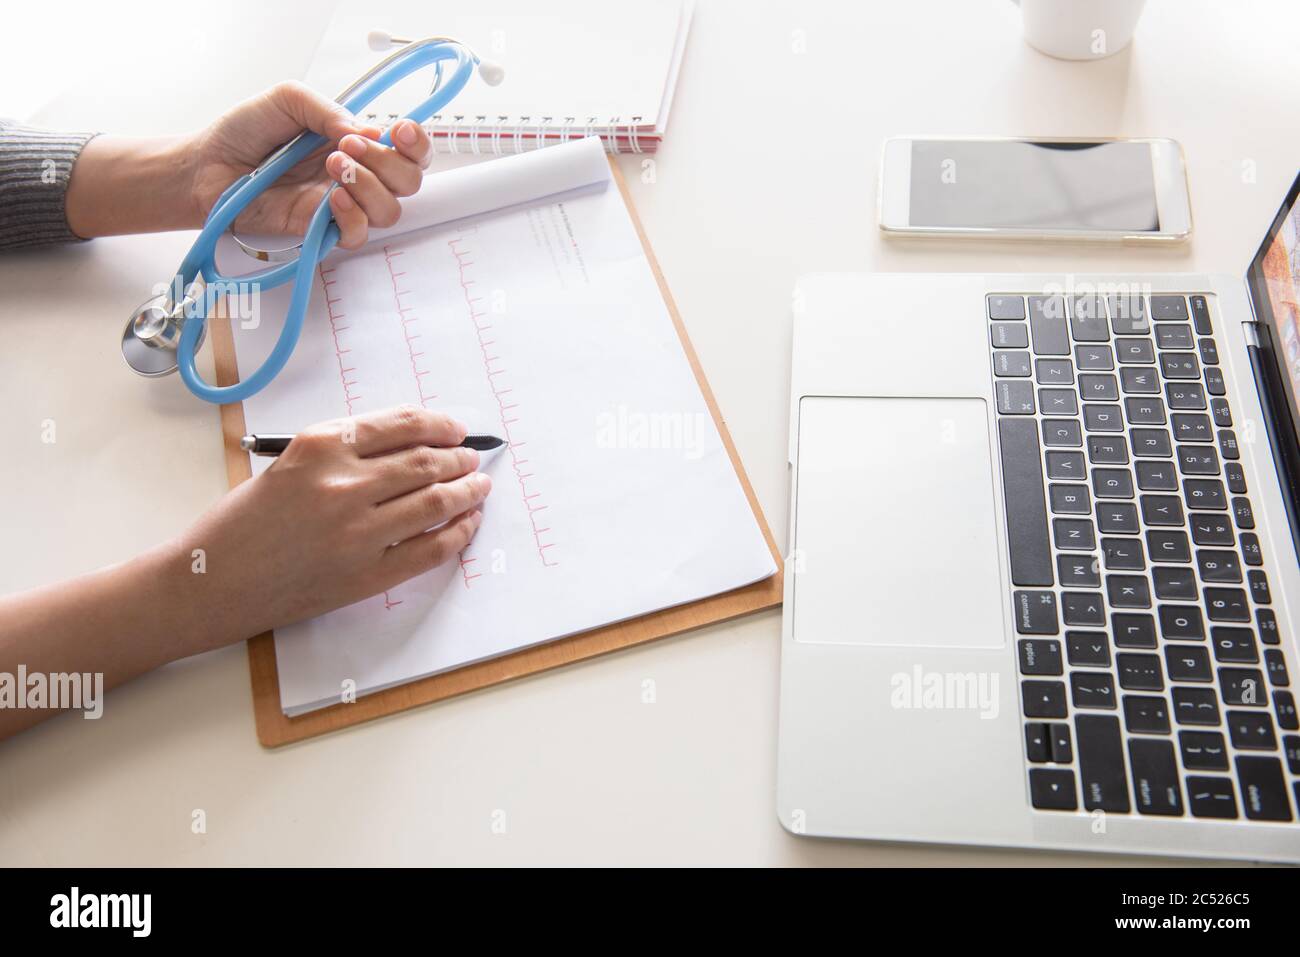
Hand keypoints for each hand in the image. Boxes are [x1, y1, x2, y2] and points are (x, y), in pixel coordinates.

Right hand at [0, 406, 491, 737]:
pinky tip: (466, 525)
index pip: (400, 424)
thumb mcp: (287, 464)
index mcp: (321, 445)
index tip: (456, 431)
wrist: (208, 583)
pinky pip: (430, 549)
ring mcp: (358, 531)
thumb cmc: (241, 522)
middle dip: (459, 459)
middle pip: (424, 462)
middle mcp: (343, 483)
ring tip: (479, 488)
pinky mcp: (366, 574)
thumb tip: (408, 447)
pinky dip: (457, 534)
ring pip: (435, 502)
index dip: (438, 425)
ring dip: (467, 492)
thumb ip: (343, 453)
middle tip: (473, 460)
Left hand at [188, 81, 433, 247]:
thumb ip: (328, 109)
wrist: (207, 165)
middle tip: (349, 146)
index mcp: (356, 143)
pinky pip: (357, 234)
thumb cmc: (245, 131)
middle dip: (389, 163)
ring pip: (389, 211)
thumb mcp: (289, 99)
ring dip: (369, 186)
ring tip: (333, 166)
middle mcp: (357, 177)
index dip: (417, 144)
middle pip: (409, 183)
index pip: (409, 152)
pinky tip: (330, 197)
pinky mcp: (321, 231)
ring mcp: (341, 206)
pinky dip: (352, 216)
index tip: (398, 131)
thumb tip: (367, 133)